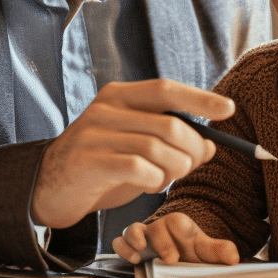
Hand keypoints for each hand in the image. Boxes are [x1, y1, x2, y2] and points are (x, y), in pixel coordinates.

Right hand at [31, 79, 232, 228]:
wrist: (50, 187)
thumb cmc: (100, 165)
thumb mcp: (135, 147)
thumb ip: (171, 143)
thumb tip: (211, 145)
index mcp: (118, 96)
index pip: (165, 90)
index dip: (200, 99)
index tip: (228, 109)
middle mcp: (105, 109)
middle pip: (170, 124)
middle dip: (192, 149)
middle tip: (191, 165)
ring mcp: (94, 134)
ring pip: (157, 148)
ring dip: (174, 169)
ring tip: (165, 178)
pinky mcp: (89, 161)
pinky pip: (139, 168)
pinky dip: (154, 180)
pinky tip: (148, 184)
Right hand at [114, 214, 239, 264]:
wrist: (177, 250)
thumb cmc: (190, 249)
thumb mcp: (205, 250)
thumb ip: (218, 250)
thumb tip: (233, 256)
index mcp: (178, 225)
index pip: (177, 222)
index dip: (181, 230)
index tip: (186, 241)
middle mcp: (159, 228)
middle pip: (157, 228)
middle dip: (162, 242)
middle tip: (171, 259)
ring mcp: (143, 236)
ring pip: (133, 230)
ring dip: (135, 239)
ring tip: (141, 253)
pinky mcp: (131, 245)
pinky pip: (120, 242)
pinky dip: (123, 248)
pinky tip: (132, 258)